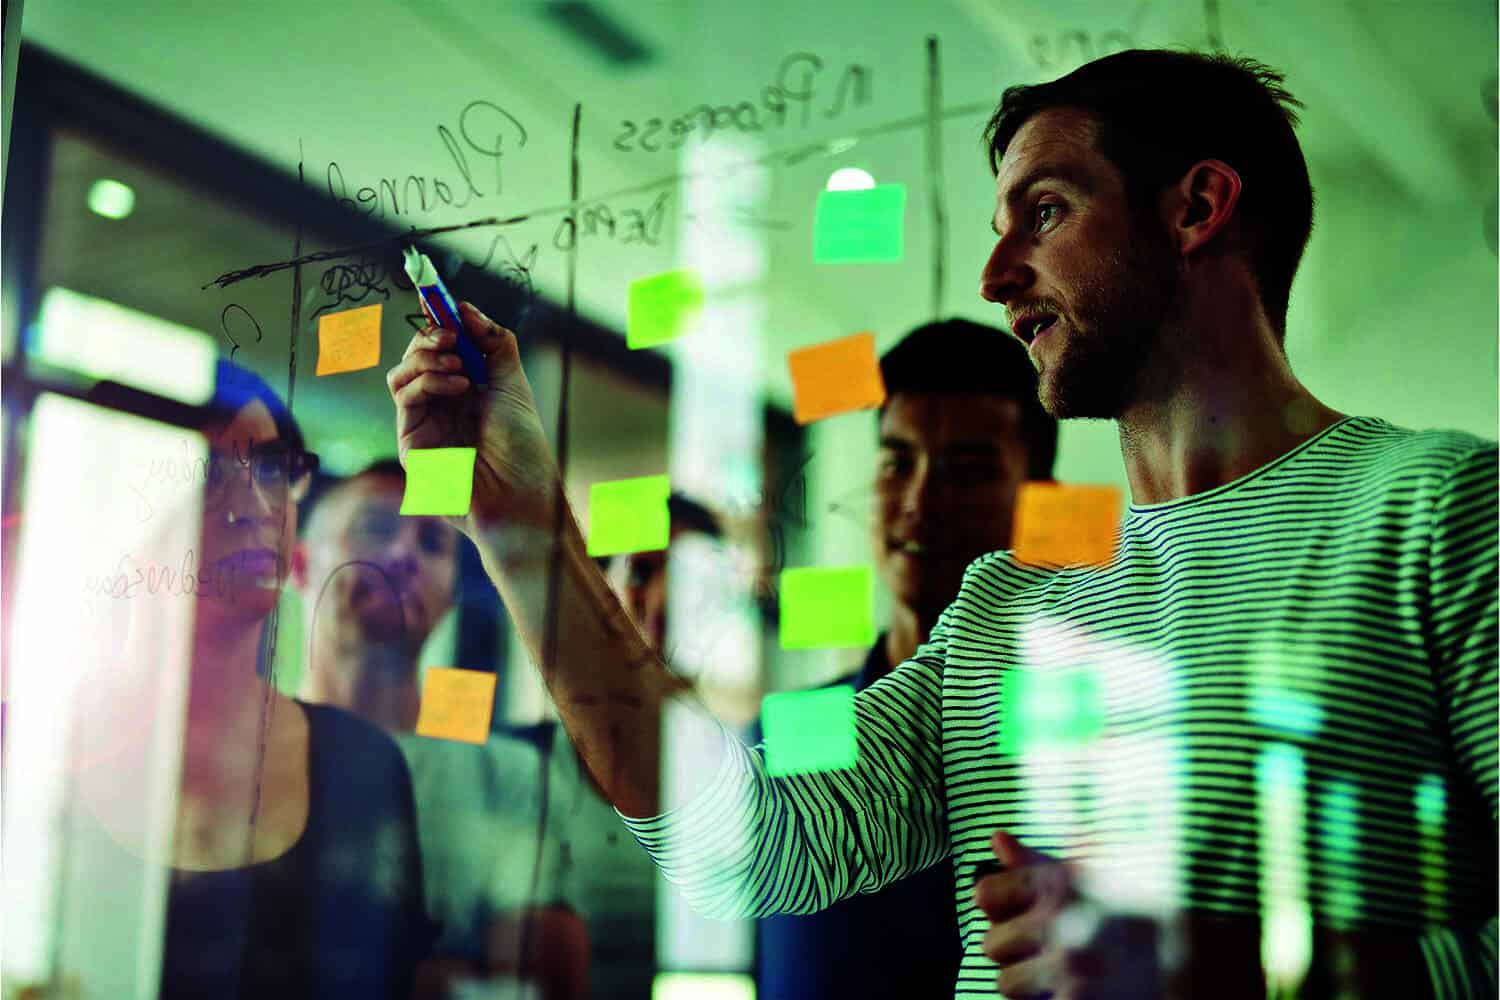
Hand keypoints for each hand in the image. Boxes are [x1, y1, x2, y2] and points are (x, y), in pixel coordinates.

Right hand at [385, 302, 559, 538]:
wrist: (520, 492)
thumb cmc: (522, 445)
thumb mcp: (512, 383)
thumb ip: (492, 342)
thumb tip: (464, 307)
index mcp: (466, 388)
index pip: (442, 346)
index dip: (437, 319)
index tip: (436, 294)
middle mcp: (442, 403)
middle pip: (417, 354)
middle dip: (430, 335)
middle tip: (451, 334)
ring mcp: (424, 422)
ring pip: (402, 372)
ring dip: (427, 357)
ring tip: (458, 364)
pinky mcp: (411, 441)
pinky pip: (404, 395)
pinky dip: (427, 381)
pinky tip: (457, 386)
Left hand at [976, 830, 1163, 999]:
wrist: (1196, 956)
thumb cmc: (1137, 908)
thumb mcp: (1092, 873)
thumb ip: (1037, 860)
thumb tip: (996, 839)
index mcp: (1061, 880)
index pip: (985, 893)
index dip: (1000, 907)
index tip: (1022, 914)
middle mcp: (1061, 918)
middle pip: (992, 944)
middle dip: (1016, 951)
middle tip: (1053, 950)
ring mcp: (1069, 963)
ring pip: (1007, 983)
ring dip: (1029, 984)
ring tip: (1064, 974)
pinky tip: (1075, 992)